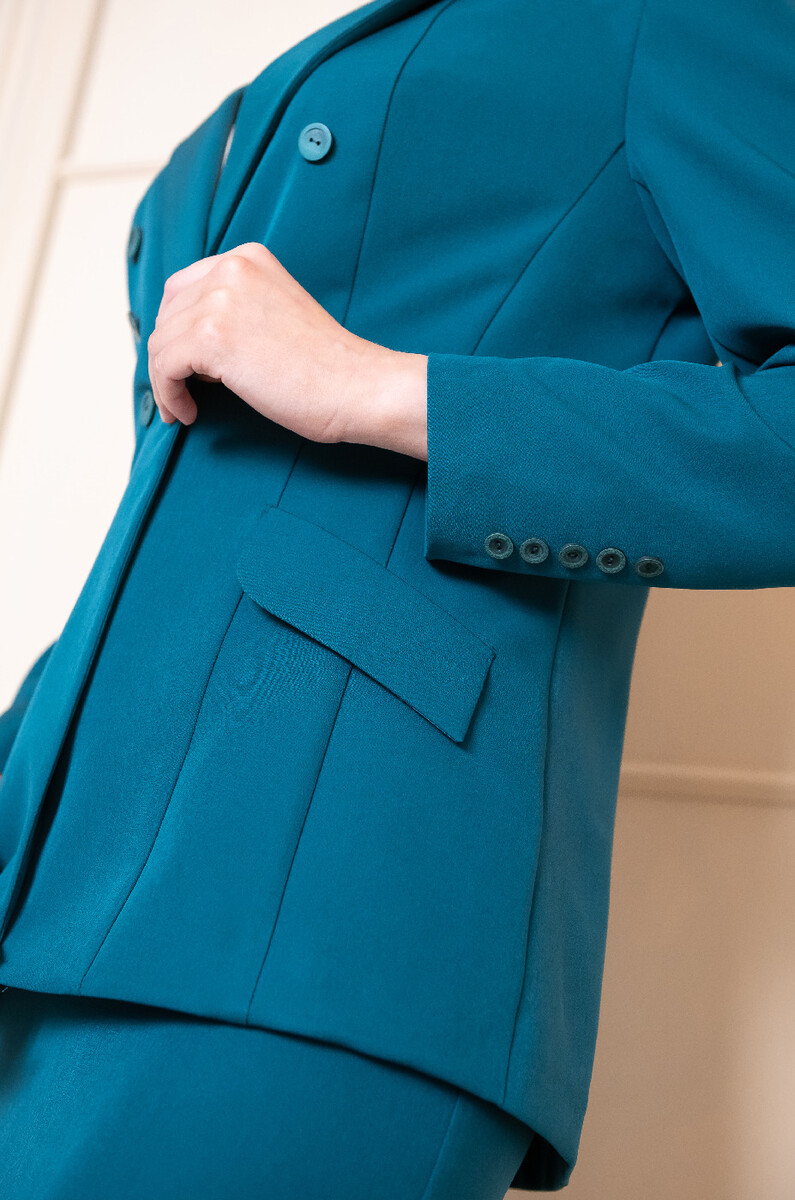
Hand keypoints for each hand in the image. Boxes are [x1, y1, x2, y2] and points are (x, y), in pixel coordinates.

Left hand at [147, 242, 427, 458]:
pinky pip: (164, 367)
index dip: (178, 330)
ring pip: (161, 343)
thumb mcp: (275, 315)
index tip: (186, 365)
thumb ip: (236, 312)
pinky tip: (188, 414)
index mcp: (248, 259)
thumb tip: (186, 343)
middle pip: (167, 314)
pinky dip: (169, 395)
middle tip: (184, 391)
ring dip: (166, 380)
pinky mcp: (212, 338)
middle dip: (169, 356)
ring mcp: (220, 300)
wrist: (356, 386)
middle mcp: (230, 269)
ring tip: (185, 408)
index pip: (183, 289)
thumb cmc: (325, 367)